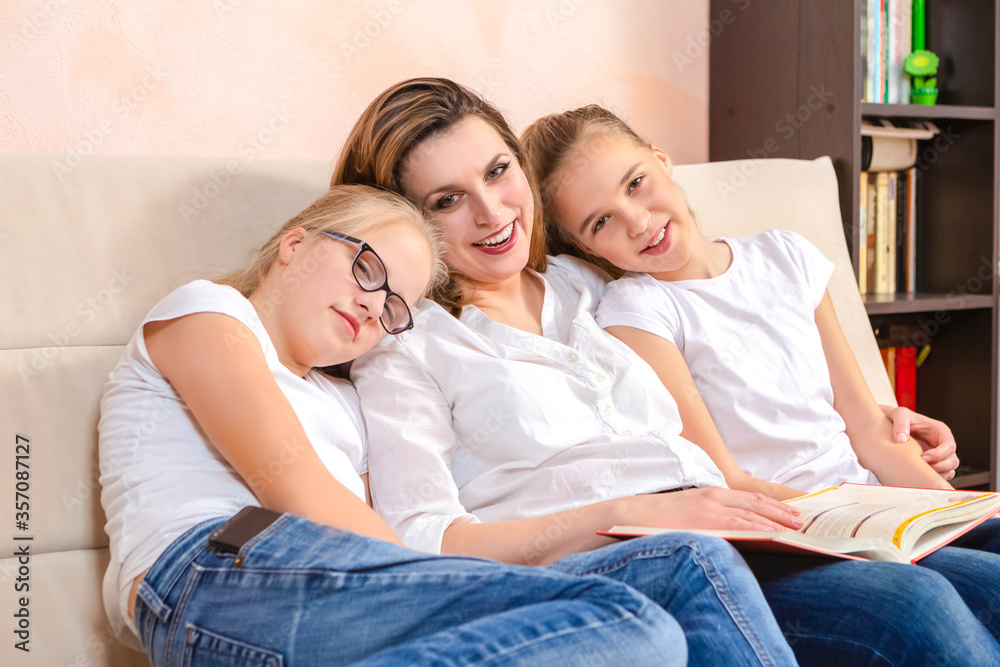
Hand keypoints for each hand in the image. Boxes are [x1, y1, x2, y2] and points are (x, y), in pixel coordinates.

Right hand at [627, 487, 802, 531]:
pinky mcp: (704, 523)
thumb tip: (735, 529)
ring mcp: (709, 511)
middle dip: (781, 514)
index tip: (790, 514)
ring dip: (776, 523)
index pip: (750, 499)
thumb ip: (712, 515)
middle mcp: (714, 498)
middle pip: (756, 505)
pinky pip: (738, 527)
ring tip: (794, 531)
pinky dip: (758, 530)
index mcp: (711, 493)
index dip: (773, 506)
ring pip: (751, 516)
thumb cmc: (659, 517)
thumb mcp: (689, 509)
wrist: (632, 515)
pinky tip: (772, 536)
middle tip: (801, 523)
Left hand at [881, 405, 958, 479]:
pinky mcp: (932, 464)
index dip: (939, 454)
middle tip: (922, 467)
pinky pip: (940, 475)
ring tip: (920, 473)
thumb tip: (901, 439)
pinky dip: (933, 478)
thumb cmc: (898, 418)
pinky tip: (919, 476)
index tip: (923, 457)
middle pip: (953, 460)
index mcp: (940, 431)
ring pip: (949, 470)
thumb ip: (901, 423)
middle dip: (940, 466)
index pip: (949, 446)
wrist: (890, 425)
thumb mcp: (900, 414)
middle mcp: (943, 444)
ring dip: (938, 474)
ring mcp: (939, 456)